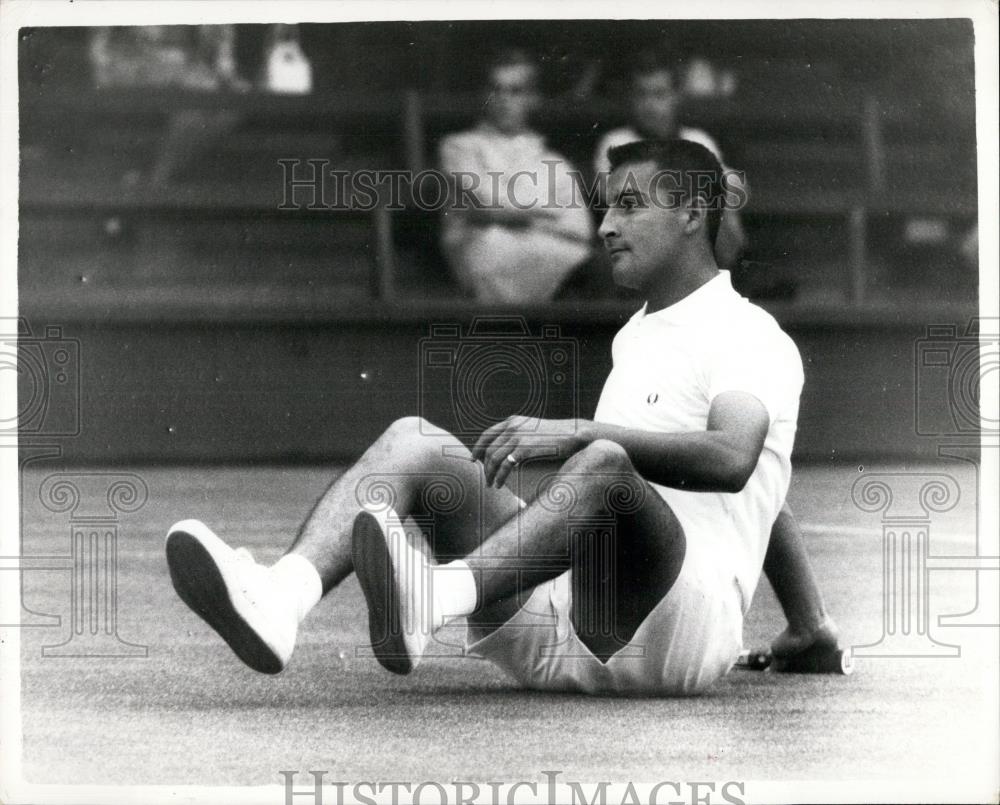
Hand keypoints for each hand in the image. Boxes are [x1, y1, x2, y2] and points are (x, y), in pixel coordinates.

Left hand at [471, 416, 585, 488]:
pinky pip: (505, 466)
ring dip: (490, 474)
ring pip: (494, 458)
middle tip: (485, 478)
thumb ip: (520, 433)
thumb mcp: (534, 429)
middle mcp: (512, 426)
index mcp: (513, 421)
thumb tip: (509, 448)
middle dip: (484, 466)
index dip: (478, 447)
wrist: (574, 435)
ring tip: (491, 484)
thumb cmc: (557, 435)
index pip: (487, 434)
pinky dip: (499, 476)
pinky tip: (499, 484)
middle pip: (488, 449)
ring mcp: (518, 437)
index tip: (474, 459)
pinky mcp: (524, 449)